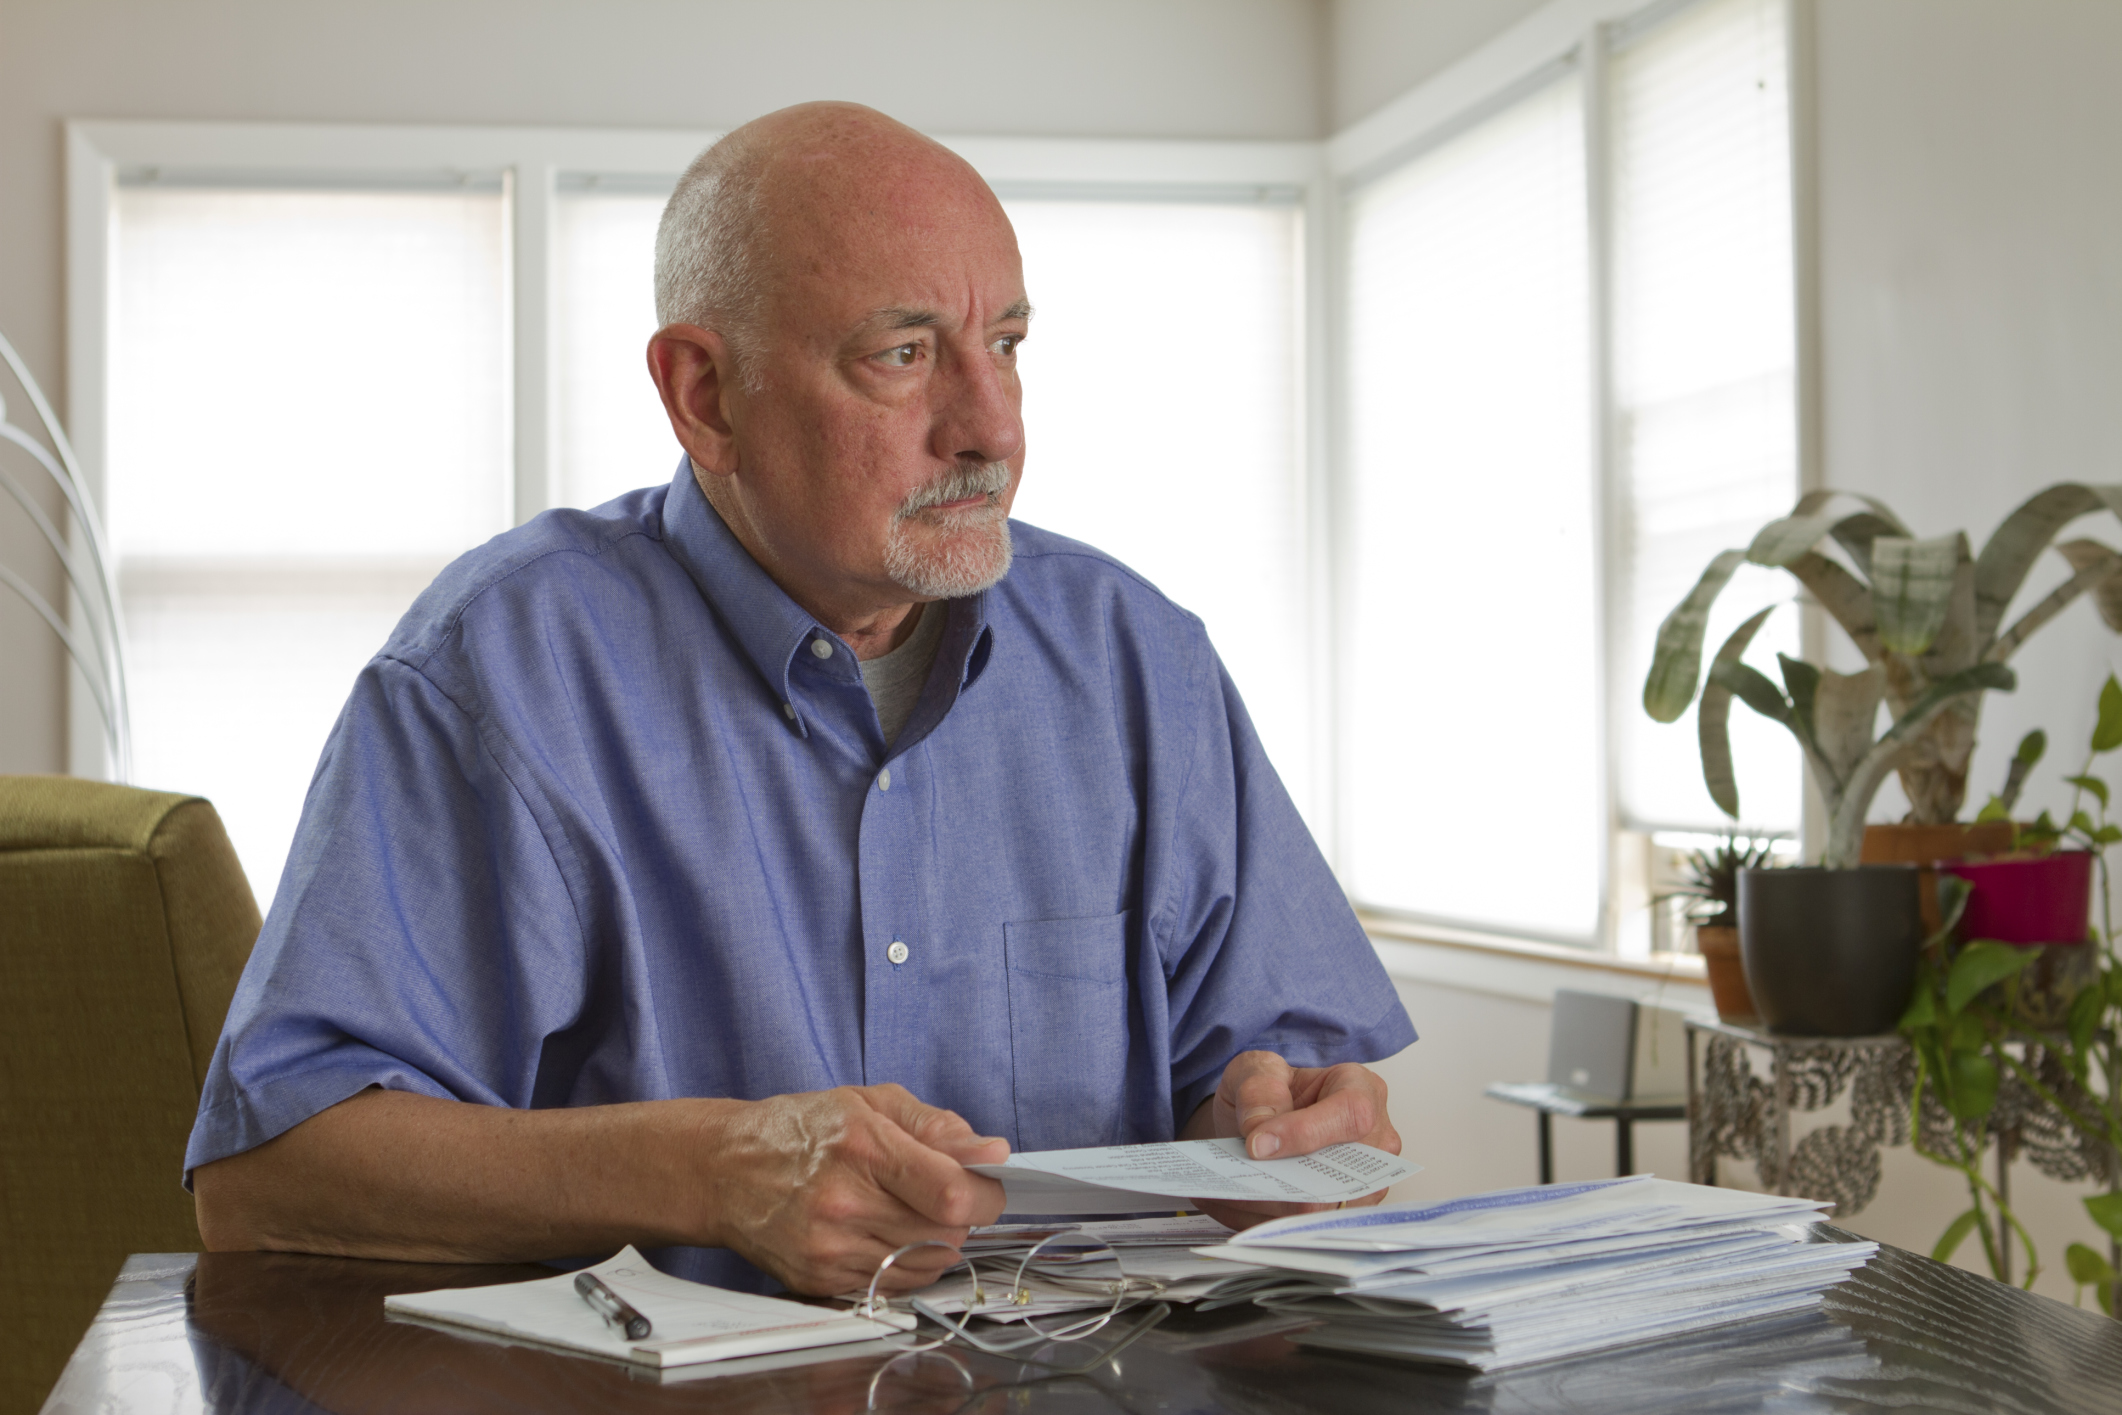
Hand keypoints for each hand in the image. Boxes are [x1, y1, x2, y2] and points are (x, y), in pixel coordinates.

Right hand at [700, 1084, 1008, 1295]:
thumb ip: (936, 1126)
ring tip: (914, 1211)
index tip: (987, 1183)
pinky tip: (889, 1235)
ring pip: (926, 1264)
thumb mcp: (868, 1102)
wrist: (723, 1171)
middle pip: (946, 1234)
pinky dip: (907, 1263)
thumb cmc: (799, 1129)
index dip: (986, 1193)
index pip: (952, 1193)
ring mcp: (830, 1249)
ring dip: (938, 1241)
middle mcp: (845, 1204)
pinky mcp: (821, 1281)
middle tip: (946, 1193)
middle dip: (963, 1215)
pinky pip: (894, 1284)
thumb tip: (990, 1152)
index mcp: (863, 1148)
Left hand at [1184, 1051, 1397, 1229]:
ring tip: (1235, 1191)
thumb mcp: (1255, 1070)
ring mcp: (1367, 1179)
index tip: (1258, 1145)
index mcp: (1359, 1087)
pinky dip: (1270, 1219)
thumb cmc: (1269, 1091)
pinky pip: (1310, 1225)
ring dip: (1274, 1204)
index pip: (1351, 1114)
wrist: (1262, 1119)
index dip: (1305, 1133)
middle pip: (1344, 1172)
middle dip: (1288, 1178)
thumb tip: (1261, 1134)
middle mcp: (1374, 1136)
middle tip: (1243, 1175)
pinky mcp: (1345, 1209)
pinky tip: (1243, 1204)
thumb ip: (1258, 1090)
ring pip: (1326, 1207)